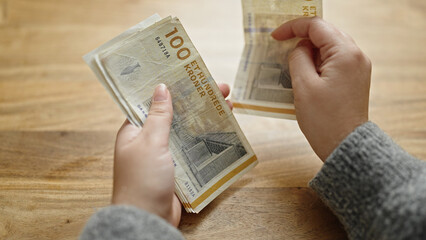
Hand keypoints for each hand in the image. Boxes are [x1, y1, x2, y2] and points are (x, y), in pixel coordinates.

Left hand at [112, 83, 231, 226]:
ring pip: (188, 129)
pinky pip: (193, 147)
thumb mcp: (151, 143)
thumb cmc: (143, 180)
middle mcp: (150, 139)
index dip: (172, 87)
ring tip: (228, 103)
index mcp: (135, 130)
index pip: (153, 101)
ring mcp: (166, 153)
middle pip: (176, 114)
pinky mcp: (178, 167)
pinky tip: (223, 128)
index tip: (189, 74)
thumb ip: (159, 116)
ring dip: (206, 117)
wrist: (149, 219)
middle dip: (197, 100)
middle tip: (220, 86)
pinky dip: (206, 137)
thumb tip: (161, 87)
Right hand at [272, 17, 370, 160]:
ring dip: (309, 51)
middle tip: (280, 45)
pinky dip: (317, 62)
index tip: (275, 36)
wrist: (345, 146)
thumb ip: (298, 59)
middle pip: (326, 34)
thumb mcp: (303, 86)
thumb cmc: (324, 120)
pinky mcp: (355, 79)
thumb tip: (300, 48)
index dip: (293, 27)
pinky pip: (334, 61)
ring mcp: (358, 68)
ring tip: (289, 61)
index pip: (317, 26)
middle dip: (302, 37)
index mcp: (345, 54)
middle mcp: (356, 56)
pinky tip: (303, 72)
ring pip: (329, 47)